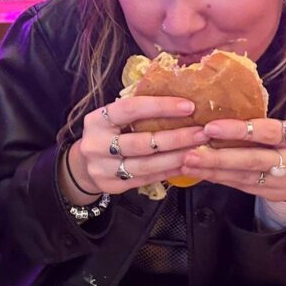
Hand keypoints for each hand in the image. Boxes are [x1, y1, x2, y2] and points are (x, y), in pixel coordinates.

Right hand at [67, 97, 207, 195]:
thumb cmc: (107, 134)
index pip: (130, 109)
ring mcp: (102, 168)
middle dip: (176, 137)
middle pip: (141, 142)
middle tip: (202, 132)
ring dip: (176, 157)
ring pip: (146, 165)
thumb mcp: (112, 118)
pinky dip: (169, 171)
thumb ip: (136, 111)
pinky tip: (186, 164)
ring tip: (199, 150)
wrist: (83, 165)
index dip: (160, 107)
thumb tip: (179, 99)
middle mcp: (96, 145)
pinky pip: (146, 179)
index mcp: (96, 121)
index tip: (188, 106)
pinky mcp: (112, 186)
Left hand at [180, 118, 285, 200]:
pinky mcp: (274, 195)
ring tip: (188, 164)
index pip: (268, 131)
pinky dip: (219, 179)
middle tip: (190, 153)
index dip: (238, 130)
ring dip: (213, 170)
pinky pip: (242, 186)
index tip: (209, 128)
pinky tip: (201, 173)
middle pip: (253, 159)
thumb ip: (259, 124)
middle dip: (219, 157)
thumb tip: (214, 114)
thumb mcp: (284, 130)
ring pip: (244, 176)